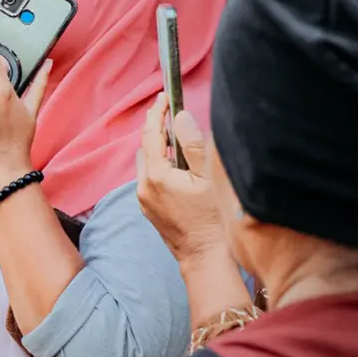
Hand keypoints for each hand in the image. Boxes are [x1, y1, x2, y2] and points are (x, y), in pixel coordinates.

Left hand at [136, 94, 224, 266]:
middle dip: (157, 129)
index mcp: (156, 176)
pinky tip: (178, 167)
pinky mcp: (149, 209)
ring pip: (147, 164)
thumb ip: (193, 145)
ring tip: (179, 140)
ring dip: (159, 149)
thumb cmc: (214, 220)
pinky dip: (160, 166)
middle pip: (146, 147)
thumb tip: (181, 118)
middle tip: (172, 113)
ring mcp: (144, 200)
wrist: (206, 259)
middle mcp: (143, 187)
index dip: (158, 113)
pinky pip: (150, 179)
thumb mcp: (209, 178)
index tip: (164, 97)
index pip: (152, 134)